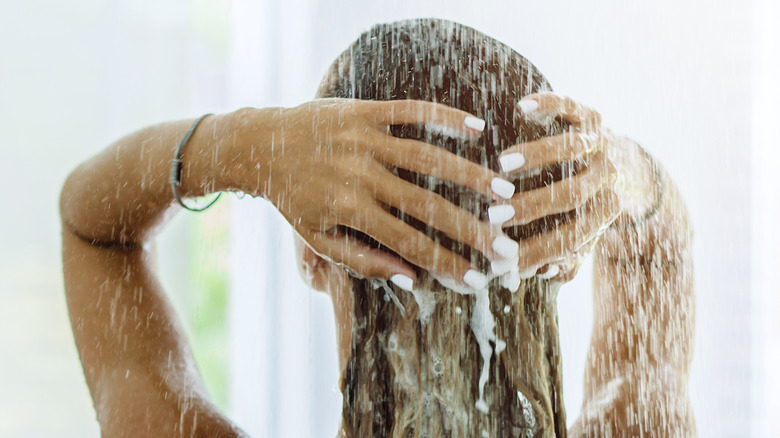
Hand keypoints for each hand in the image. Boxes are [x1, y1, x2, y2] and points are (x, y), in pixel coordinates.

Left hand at [234, 98, 517, 288]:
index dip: (445, 263)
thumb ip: (363, 260)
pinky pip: (410, 110)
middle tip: (507, 246)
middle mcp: (361, 174)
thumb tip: (411, 277)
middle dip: (471, 229)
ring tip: (505, 191)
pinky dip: (444, 117)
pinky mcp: (364, 110)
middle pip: (427, 205)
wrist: (260, 145)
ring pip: (427, 158)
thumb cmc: (294, 199)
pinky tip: (477, 127)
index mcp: (351, 210)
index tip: (478, 280)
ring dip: (469, 174)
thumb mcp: (318, 238)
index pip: (409, 243)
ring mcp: (364, 138)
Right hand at [492, 93, 620, 281]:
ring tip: (502, 166)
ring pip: (572, 148)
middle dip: (531, 206)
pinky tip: (521, 108)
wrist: (609, 160)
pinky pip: (569, 105)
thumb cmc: (573, 208)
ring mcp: (599, 141)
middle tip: (494, 214)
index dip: (538, 249)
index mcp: (603, 212)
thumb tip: (535, 272)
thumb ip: (556, 257)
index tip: (502, 256)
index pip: (572, 236)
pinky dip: (547, 104)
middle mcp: (606, 176)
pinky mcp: (586, 112)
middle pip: (572, 195)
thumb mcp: (569, 234)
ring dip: (537, 157)